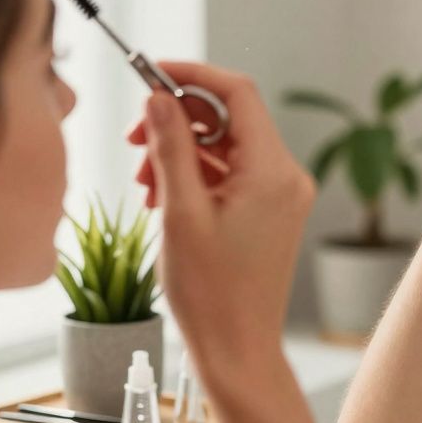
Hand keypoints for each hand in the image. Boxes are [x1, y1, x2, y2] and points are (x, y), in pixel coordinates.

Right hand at [127, 62, 316, 356]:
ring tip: (144, 184)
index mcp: (273, 171)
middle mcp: (286, 176)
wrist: (237, 350)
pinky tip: (163, 199)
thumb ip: (171, 147)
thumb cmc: (210, 293)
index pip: (237, 92)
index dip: (192, 75)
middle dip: (178, 122)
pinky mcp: (270, 212)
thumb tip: (158, 97)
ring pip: (225, 147)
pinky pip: (231, 174)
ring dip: (181, 153)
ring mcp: (281, 195)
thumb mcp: (180, 213)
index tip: (150, 73)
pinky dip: (196, 177)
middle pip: (228, 119)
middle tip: (134, 143)